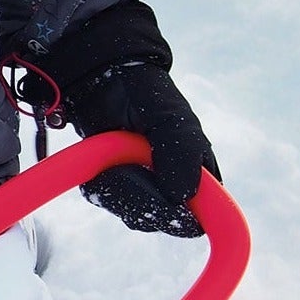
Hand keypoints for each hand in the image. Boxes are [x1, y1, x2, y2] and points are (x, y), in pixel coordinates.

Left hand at [17, 0, 219, 239]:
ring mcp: (145, 188)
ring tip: (115, 150)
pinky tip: (102, 159)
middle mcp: (175, 185)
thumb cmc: (144, 92)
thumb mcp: (169, 116)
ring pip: (132, 213)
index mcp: (200, 172)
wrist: (101, 79)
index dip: (179, 214)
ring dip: (117, 186)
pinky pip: (107, 200)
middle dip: (139, 193)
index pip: (197, 218)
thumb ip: (181, 151)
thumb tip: (184, 196)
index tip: (162, 196)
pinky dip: (100, 183)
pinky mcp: (117, 186)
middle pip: (161, 219)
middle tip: (127, 160)